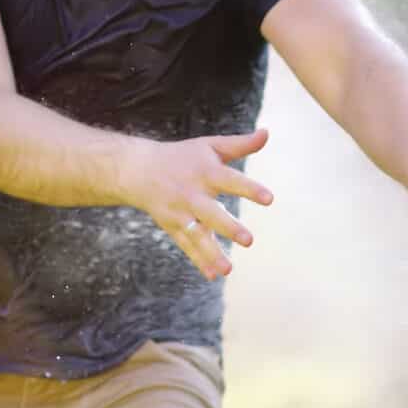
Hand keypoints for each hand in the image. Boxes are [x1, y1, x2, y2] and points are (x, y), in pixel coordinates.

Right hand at [128, 130, 273, 278]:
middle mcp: (192, 194)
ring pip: (197, 236)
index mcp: (206, 172)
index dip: (250, 189)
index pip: (231, 181)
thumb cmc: (183, 157)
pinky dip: (200, 261)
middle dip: (229, 227)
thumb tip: (267, 133)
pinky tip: (215, 275)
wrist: (138, 170)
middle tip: (249, 241)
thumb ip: (240, 145)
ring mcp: (181, 213)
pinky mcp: (173, 227)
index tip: (269, 199)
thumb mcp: (209, 146)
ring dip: (212, 253)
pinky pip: (187, 247)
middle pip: (211, 213)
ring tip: (228, 269)